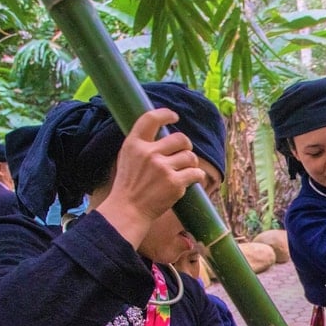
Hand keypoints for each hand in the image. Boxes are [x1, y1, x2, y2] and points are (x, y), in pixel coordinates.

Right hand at [98, 109, 203, 247]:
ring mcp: (162, 168)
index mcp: (134, 144)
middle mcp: (148, 153)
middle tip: (183, 154)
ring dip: (191, 163)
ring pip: (190, 156)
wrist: (128, 210)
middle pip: (180, 139)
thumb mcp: (128, 158)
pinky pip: (196, 173)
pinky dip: (197, 177)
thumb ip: (142, 144)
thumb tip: (163, 132)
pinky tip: (191, 180)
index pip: (150, 119)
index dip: (165, 114)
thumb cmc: (129, 185)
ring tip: (185, 171)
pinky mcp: (174, 183)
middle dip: (186, 146)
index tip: (174, 117)